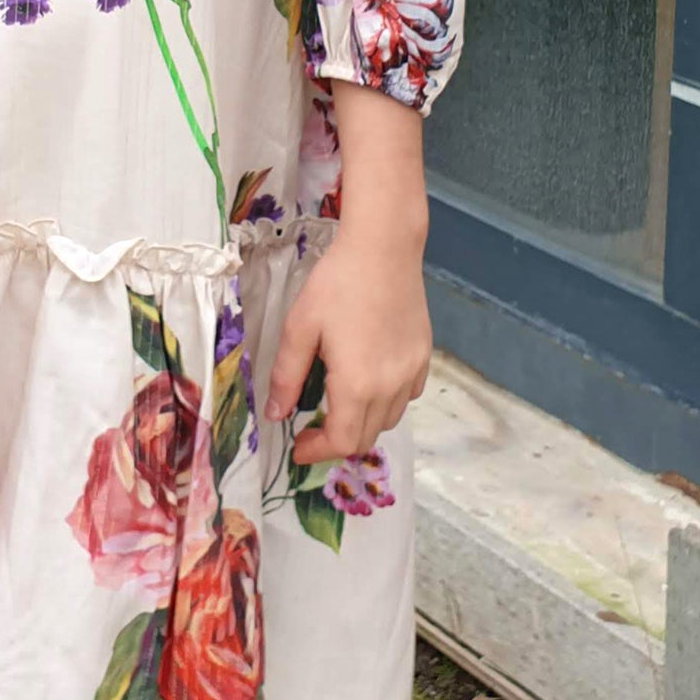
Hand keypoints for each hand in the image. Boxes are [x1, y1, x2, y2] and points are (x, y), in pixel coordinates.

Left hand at [263, 212, 431, 465]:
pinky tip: (369, 381)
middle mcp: (391, 387)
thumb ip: (287, 376)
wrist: (383, 247)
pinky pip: (406, 396)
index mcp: (357, 385)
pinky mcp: (424, 356)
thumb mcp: (299, 328)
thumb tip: (276, 413)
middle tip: (310, 428)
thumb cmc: (336, 284)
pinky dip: (386, 402)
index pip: (342, 441)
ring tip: (337, 405)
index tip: (297, 447)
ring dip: (362, 423)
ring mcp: (412, 373)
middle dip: (336, 440)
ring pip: (389, 420)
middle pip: (367, 437)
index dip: (317, 452)